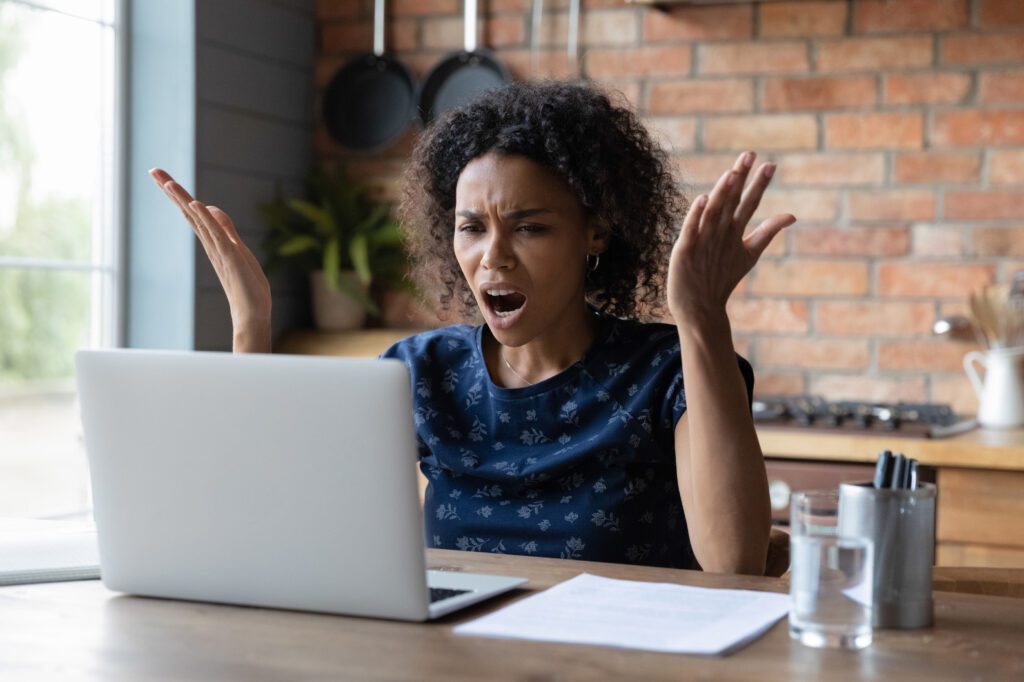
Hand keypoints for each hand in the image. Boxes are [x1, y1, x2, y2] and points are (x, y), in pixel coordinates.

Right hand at [149, 168, 272, 351]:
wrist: (251, 314)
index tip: (160, 175)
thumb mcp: (237, 249)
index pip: (192, 212)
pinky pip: (217, 235)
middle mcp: (211, 243)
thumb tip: (210, 207)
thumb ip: (225, 229)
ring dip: (184, 201)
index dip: (178, 193)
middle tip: (152, 170)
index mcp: (212, 241)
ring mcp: (219, 250)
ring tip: (167, 183)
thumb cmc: (245, 285)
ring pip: (198, 221)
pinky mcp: (231, 257)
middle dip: (172, 191)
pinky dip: (207, 220)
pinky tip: (197, 205)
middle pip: (188, 212)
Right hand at [667, 151, 795, 323]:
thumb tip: (793, 215)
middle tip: (749, 154)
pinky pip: (691, 230)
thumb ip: (767, 232)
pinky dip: (696, 215)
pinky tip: (702, 199)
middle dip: (739, 178)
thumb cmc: (720, 278)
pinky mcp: (685, 251)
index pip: (747, 202)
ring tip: (732, 173)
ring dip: (721, 192)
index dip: (758, 185)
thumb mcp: (748, 253)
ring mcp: (701, 239)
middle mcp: (717, 230)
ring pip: (713, 212)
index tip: (770, 164)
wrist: (700, 306)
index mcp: (731, 230)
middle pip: (730, 200)